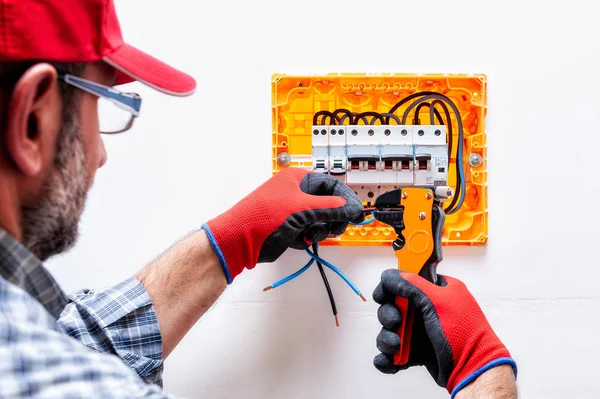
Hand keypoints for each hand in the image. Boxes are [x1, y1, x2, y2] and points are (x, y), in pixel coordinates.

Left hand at [202, 168, 363, 283]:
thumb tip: (352, 207)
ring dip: (318, 230)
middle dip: (331, 218)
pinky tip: (297, 240)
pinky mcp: (288, 227)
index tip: (356, 212)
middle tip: (334, 228)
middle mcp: (296, 192)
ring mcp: (292, 210)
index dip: (345, 199)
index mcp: (298, 179)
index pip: (331, 185)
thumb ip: (331, 208)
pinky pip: (308, 231)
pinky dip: (306, 237)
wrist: (239, 239)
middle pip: (328, 204)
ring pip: (319, 220)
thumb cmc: (265, 216)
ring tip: (309, 234)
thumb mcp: (302, 209)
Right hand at [373, 269, 516, 397]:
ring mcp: (421, 332)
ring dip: (388, 339)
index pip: (405, 282)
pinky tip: (390, 361)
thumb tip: (389, 275)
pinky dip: (388, 358)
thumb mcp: (438, 302)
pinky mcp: (417, 352)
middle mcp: (427, 310)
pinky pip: (394, 353)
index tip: (383, 295)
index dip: (390, 288)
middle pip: (392, 307)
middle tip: (396, 322)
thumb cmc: (466, 334)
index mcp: (436, 291)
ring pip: (390, 331)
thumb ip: (412, 285)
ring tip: (397, 346)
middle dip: (389, 316)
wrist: (473, 370)